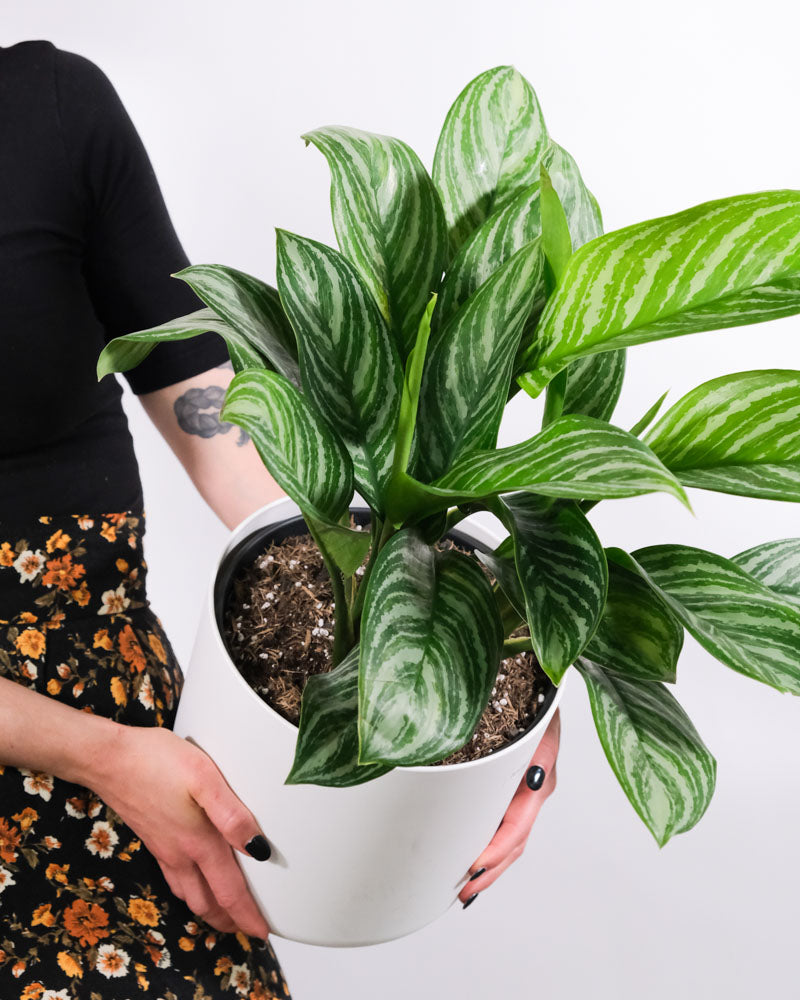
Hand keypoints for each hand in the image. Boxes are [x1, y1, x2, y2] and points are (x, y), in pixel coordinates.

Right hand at [90, 725, 270, 938]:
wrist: (108, 759)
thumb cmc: (157, 761)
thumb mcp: (204, 777)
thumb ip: (232, 815)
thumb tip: (258, 849)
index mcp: (198, 842)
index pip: (228, 892)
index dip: (247, 916)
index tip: (263, 934)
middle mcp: (180, 854)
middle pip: (208, 903)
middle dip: (230, 921)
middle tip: (250, 928)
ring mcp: (163, 849)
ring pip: (189, 894)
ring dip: (210, 909)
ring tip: (227, 913)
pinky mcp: (153, 839)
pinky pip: (175, 879)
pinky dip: (190, 892)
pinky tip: (194, 883)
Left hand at [458, 707, 560, 905]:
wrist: (539, 677)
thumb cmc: (534, 693)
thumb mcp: (536, 717)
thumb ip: (535, 749)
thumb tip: (531, 779)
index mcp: (539, 775)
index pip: (517, 826)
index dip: (496, 851)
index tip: (473, 867)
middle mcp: (535, 787)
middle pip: (515, 841)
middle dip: (491, 869)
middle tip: (464, 891)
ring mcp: (527, 788)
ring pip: (512, 837)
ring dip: (492, 863)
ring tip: (467, 886)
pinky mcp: (516, 784)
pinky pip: (507, 821)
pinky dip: (492, 843)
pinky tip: (476, 856)